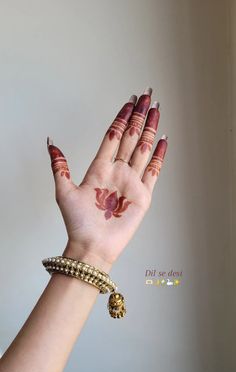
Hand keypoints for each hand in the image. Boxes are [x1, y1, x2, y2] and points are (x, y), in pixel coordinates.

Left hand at [47, 87, 167, 271]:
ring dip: (150, 129)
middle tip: (146, 96)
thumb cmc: (78, 222)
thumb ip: (60, 166)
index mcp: (100, 168)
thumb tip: (51, 143)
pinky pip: (154, 171)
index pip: (113, 136)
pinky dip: (159, 155)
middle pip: (131, 137)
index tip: (128, 102)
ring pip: (143, 149)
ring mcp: (132, 182)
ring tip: (156, 110)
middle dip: (139, 116)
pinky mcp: (143, 195)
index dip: (121, 118)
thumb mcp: (64, 190)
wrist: (92, 245)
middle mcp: (117, 171)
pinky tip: (163, 141)